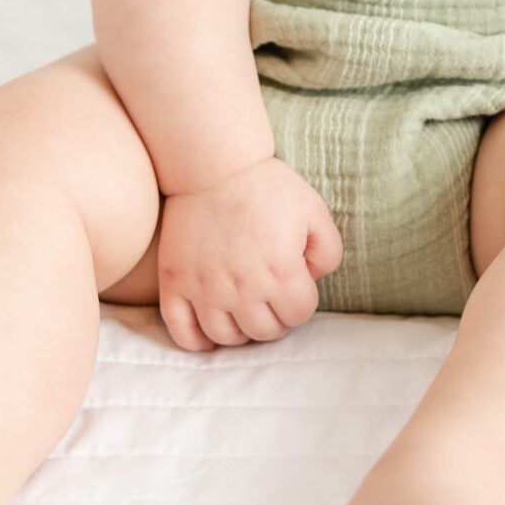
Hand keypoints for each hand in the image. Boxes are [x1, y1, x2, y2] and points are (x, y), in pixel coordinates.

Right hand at [156, 156, 342, 350]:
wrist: (213, 164)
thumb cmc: (267, 186)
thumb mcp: (315, 210)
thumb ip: (329, 251)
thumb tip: (313, 280)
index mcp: (280, 271)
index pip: (299, 315)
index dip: (302, 301)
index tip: (295, 284)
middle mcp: (242, 287)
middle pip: (264, 332)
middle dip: (275, 319)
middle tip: (272, 298)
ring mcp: (204, 288)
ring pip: (227, 337)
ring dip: (241, 330)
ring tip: (245, 310)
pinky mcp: (175, 283)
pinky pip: (182, 331)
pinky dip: (197, 340)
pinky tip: (210, 330)